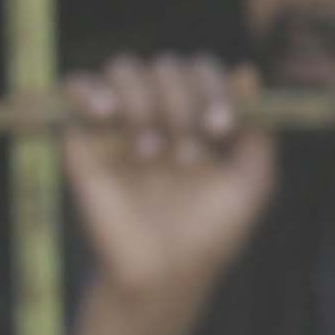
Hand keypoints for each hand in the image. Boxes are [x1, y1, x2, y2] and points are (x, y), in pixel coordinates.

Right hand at [59, 58, 280, 334]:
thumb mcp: (251, 184)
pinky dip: (90, 89)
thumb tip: (248, 72)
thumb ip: (258, 131)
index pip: (202, 70)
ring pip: (125, 68)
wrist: (165, 269)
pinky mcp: (83, 133)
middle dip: (182, 103)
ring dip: (145, 102)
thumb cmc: (211, 231)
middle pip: (166, 65)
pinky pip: (76, 85)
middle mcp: (160, 110)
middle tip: (186, 154)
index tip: (221, 128)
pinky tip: (108, 114)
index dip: (213, 87)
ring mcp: (120, 119)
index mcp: (198, 116)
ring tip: (152, 151)